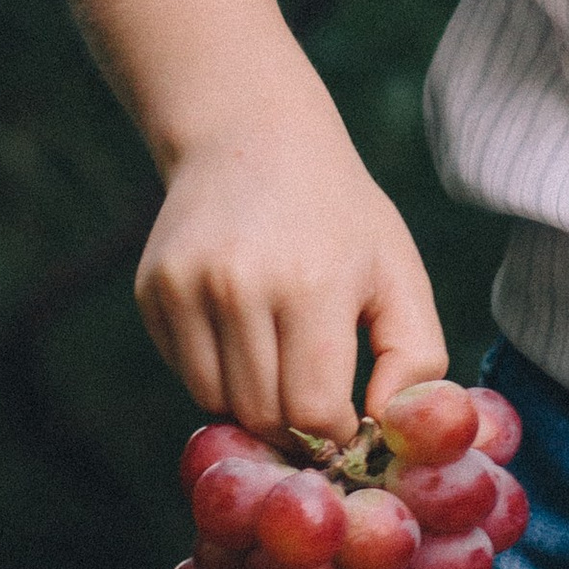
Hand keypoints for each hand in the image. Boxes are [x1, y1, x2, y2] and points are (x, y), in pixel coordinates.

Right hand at [135, 113, 446, 444]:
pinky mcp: (152, 290)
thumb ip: (416, 358)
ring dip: (254, 399)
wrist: (254, 137)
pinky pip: (186, 373)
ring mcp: (188, 286)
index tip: (348, 417)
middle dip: (296, 424)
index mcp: (314, 283)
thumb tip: (382, 431)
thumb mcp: (400, 273)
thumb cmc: (340, 218)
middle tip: (317, 396)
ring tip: (281, 351)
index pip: (313, 412)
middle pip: (264, 415)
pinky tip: (242, 324)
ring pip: (218, 404)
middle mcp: (241, 285)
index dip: (335, 431)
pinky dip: (217, 371)